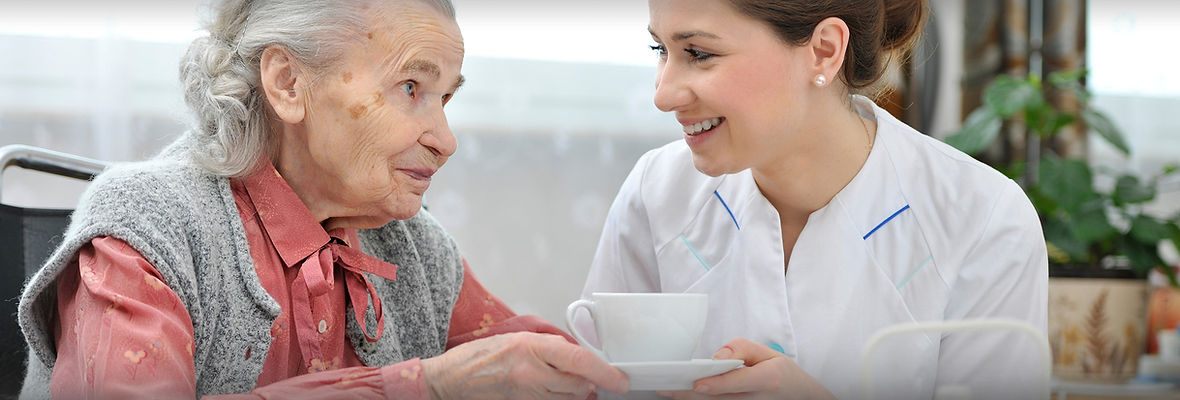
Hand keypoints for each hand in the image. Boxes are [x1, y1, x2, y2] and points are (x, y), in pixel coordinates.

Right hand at [421, 331, 629, 398]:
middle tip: (584, 376)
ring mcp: (526, 395)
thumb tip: (579, 355)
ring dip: (573, 393)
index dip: (606, 373)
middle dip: (587, 382)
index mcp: (530, 347)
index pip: (579, 361)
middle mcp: (530, 374)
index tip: (621, 381)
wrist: (452, 379)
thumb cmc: (482, 356)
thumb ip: (550, 345)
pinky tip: (550, 392)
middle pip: (578, 385)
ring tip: (557, 382)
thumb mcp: (518, 337)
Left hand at [656, 338, 833, 399]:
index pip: (738, 382)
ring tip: (668, 392)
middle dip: (691, 395)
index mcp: (768, 379)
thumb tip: (716, 356)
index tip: (697, 383)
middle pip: (720, 399)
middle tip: (666, 389)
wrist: (801, 399)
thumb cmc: (782, 374)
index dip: (717, 384)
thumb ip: (742, 349)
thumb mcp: (769, 354)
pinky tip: (684, 397)